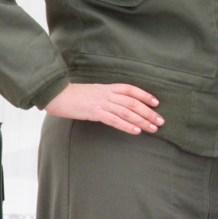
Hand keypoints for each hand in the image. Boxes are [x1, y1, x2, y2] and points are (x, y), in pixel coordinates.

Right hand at [44, 82, 163, 134]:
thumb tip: (118, 105)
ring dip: (142, 120)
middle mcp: (108, 94)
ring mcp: (102, 103)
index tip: (157, 103)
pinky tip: (136, 131)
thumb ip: (106, 97)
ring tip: (153, 128)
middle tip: (161, 121)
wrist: (57, 94)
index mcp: (108, 87)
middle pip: (133, 103)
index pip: (132, 90)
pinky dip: (127, 125)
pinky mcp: (94, 112)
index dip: (145, 96)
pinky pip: (114, 120)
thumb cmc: (74, 95)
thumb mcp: (94, 92)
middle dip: (149, 112)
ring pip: (127, 112)